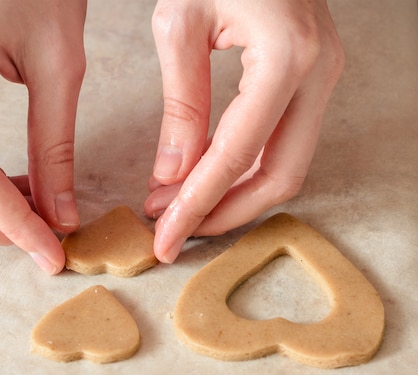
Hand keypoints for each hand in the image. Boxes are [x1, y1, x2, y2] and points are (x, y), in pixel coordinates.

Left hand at [146, 0, 343, 262]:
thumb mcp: (179, 24)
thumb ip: (180, 104)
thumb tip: (171, 175)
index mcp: (286, 58)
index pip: (234, 156)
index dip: (196, 205)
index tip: (164, 238)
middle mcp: (319, 75)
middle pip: (279, 177)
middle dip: (224, 214)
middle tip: (175, 233)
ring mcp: (323, 79)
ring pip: (286, 166)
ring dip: (234, 197)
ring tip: (180, 209)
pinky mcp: (312, 80)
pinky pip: (283, 143)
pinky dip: (245, 170)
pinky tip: (205, 179)